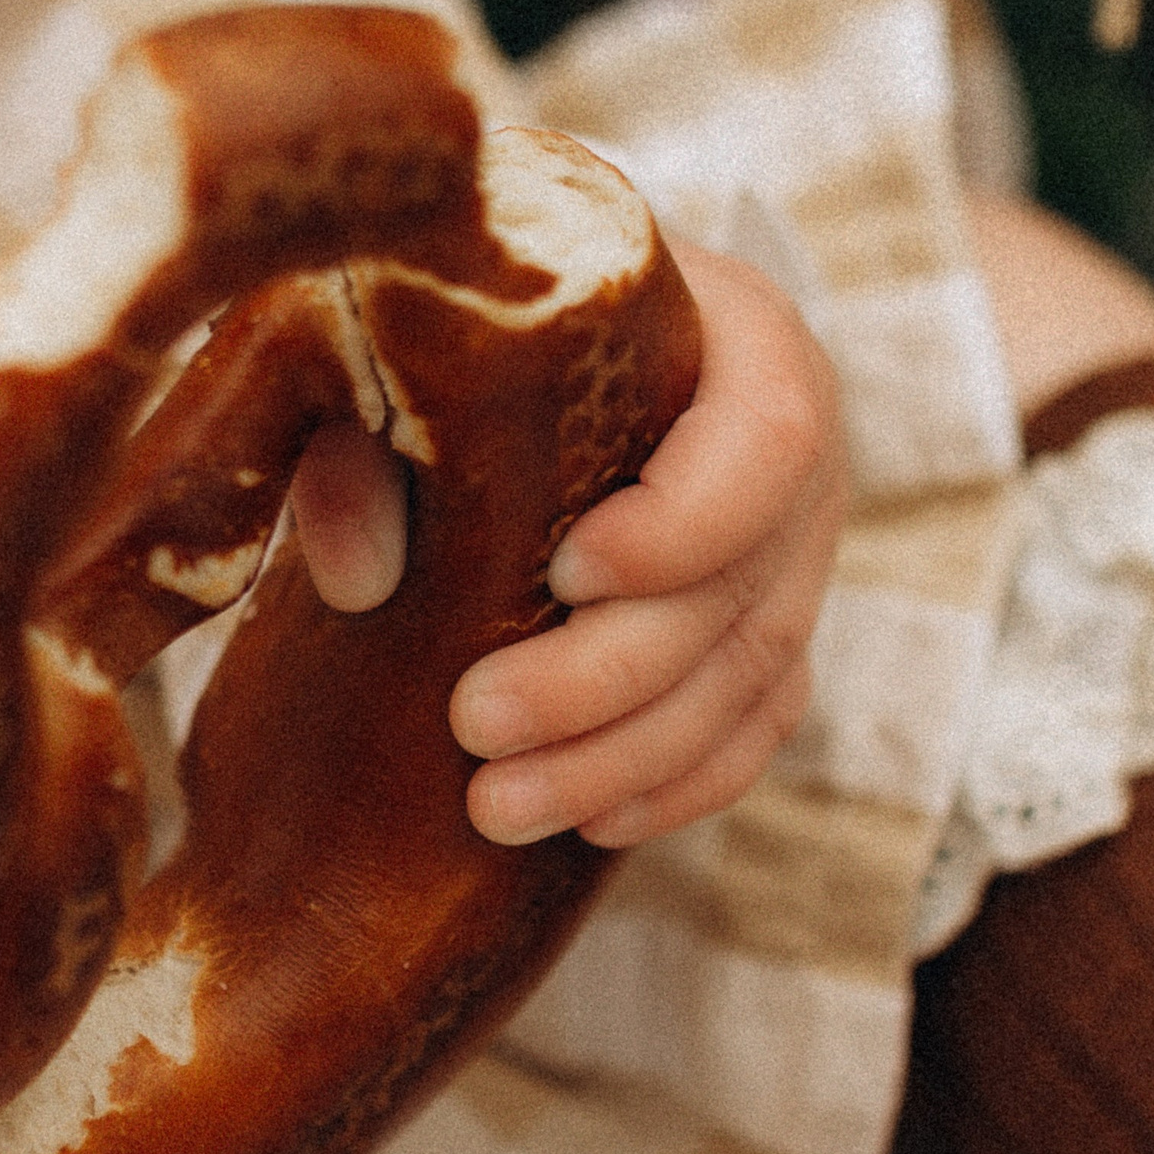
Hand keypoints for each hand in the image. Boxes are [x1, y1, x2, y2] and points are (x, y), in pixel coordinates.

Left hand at [292, 237, 845, 846]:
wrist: (539, 345)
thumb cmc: (474, 328)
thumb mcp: (413, 342)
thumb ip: (369, 434)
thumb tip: (358, 578)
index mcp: (744, 342)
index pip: (768, 438)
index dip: (683, 524)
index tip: (565, 573)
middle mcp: (794, 457)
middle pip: (740, 589)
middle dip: (609, 679)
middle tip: (475, 724)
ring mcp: (794, 557)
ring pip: (750, 681)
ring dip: (626, 760)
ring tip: (498, 809)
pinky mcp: (767, 636)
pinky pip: (754, 730)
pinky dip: (676, 786)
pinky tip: (589, 825)